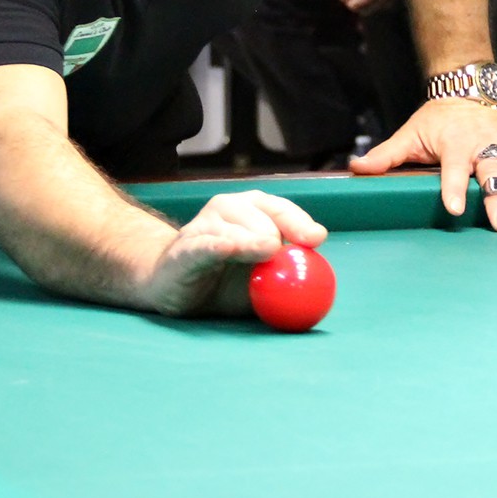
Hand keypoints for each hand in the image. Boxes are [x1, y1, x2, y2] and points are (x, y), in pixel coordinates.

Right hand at [141, 191, 328, 316]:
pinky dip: (215, 246)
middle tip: (289, 245)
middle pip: (256, 211)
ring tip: (268, 250)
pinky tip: (227, 248)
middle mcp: (226, 211)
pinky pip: (202, 246)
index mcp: (251, 212)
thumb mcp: (261, 281)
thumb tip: (322, 288)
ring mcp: (202, 227)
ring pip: (230, 227)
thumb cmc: (224, 282)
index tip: (315, 239)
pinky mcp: (183, 251)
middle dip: (276, 227)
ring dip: (250, 239)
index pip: (279, 209)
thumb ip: (287, 278)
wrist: (174, 288)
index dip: (298, 221)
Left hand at [348, 100, 496, 231]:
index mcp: (454, 142)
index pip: (452, 168)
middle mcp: (484, 141)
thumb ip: (386, 155)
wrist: (465, 86)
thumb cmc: (435, 119)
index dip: (453, 187)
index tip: (456, 210)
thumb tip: (356, 169)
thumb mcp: (409, 134)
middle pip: (493, 172)